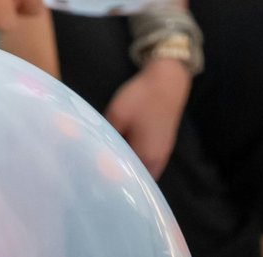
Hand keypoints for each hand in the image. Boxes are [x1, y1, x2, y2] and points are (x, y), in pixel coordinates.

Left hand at [103, 57, 191, 178]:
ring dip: (127, 167)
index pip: (126, 181)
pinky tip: (121, 150)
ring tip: (108, 161)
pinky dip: (135, 159)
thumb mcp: (117, 115)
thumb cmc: (142, 99)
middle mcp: (158, 162)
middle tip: (99, 173)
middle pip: (136, 179)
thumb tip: (97, 152)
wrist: (167, 81)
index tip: (94, 178)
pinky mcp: (163, 144)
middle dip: (119, 177)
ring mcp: (162, 153)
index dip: (111, 181)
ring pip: (142, 169)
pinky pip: (147, 160)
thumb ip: (108, 136)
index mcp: (146, 158)